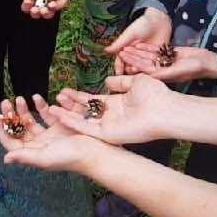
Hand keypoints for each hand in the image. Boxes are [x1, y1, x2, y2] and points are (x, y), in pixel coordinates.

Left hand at [0, 95, 105, 173]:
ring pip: (31, 120)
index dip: (1, 129)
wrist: (95, 151)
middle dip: (12, 115)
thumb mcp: (45, 158)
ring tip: (21, 98)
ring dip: (24, 109)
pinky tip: (37, 98)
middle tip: (6, 102)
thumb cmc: (70, 157)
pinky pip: (46, 115)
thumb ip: (25, 156)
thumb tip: (6, 158)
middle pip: (19, 129)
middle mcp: (38, 145)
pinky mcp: (59, 127)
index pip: (11, 141)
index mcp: (32, 154)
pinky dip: (41, 106)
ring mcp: (49, 136)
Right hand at [17, 0, 75, 19]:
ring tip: (42, 10)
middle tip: (34, 9)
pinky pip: (60, 4)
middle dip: (35, 13)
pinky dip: (56, 7)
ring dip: (45, 14)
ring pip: (49, 12)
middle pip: (38, 11)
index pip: (29, 5)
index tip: (26, 2)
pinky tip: (51, 5)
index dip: (26, 6)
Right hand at [42, 75, 180, 146]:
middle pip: (85, 112)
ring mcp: (110, 127)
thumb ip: (120, 82)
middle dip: (69, 106)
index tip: (64, 91)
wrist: (165, 108)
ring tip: (51, 109)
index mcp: (117, 104)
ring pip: (84, 122)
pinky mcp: (109, 135)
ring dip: (67, 116)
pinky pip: (88, 130)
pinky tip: (61, 117)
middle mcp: (111, 117)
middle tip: (54, 99)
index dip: (78, 97)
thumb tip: (106, 81)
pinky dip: (74, 124)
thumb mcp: (135, 81)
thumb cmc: (155, 94)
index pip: (93, 101)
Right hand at [105, 7, 171, 73]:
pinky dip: (151, 68)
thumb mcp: (130, 33)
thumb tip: (106, 50)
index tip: (118, 73)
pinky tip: (151, 70)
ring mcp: (145, 57)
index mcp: (126, 50)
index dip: (119, 67)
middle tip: (130, 70)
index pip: (121, 61)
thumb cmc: (143, 24)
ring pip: (141, 67)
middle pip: (130, 66)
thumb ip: (119, 43)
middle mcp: (135, 55)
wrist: (159, 21)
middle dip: (129, 69)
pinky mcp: (156, 58)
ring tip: (138, 70)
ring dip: (139, 70)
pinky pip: (153, 64)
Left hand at [116, 44, 216, 82]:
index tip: (125, 61)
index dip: (135, 64)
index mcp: (163, 76)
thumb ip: (165, 72)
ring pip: (148, 56)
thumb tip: (150, 74)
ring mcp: (166, 62)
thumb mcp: (179, 70)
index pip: (145, 70)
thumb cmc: (195, 68)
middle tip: (120, 53)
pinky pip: (156, 51)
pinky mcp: (170, 54)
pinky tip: (138, 45)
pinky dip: (147, 48)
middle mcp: (162, 69)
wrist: (207, 61)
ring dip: (137, 52)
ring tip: (126, 48)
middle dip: (133, 58)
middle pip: (144, 63)